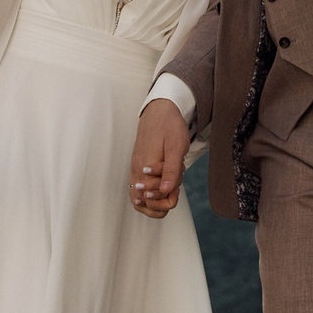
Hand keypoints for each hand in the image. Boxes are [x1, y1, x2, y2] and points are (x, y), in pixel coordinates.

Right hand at [131, 98, 191, 217]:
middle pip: (143, 203)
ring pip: (139, 197)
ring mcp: (135, 168)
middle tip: (175, 186)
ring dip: (156, 197)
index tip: (177, 189)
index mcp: (145, 168)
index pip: (150, 200)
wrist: (160, 109)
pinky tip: (163, 181)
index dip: (167, 201)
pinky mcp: (137, 165)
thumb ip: (171, 171)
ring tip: (169, 183)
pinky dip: (151, 190)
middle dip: (162, 200)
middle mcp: (136, 170)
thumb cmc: (169, 126)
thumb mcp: (176, 148)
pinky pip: (138, 187)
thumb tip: (166, 192)